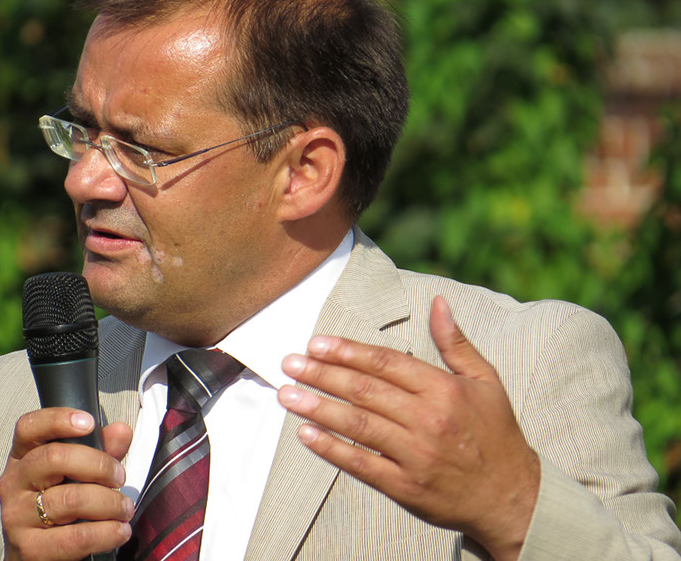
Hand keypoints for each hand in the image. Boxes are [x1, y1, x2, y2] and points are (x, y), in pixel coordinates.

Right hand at [0, 408, 133, 559]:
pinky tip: (119, 531)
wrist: (35, 557)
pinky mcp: (29, 549)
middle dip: (98, 465)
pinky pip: (74, 537)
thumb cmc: (59, 508)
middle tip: (119, 477)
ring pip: (69, 499)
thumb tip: (122, 431)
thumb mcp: (78, 474)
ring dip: (108, 502)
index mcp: (23, 457)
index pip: (29, 427)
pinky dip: (105, 533)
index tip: (89, 423)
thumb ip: (101, 450)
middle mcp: (14, 483)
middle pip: (54, 458)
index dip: (58, 420)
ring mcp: (17, 516)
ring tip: (124, 508)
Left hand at [277, 296, 539, 560]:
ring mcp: (416, 455)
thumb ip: (456, 343)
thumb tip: (439, 303)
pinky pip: (362, 465)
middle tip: (289, 364)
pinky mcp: (406, 487)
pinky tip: (306, 434)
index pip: (386, 363)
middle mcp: (428, 420)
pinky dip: (331, 448)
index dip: (348, 352)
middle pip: (365, 391)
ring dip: (318, 407)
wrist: (513, 498)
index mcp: (444, 389)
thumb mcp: (486, 381)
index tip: (316, 344)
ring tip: (286, 395)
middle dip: (322, 375)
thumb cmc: (496, 433)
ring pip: (358, 425)